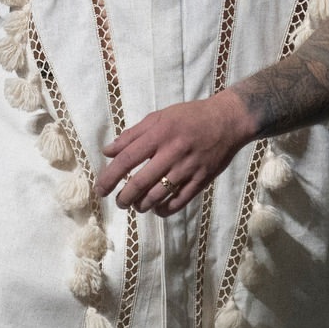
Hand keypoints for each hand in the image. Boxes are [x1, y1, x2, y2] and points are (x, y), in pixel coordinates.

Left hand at [96, 93, 254, 214]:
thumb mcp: (159, 117)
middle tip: (119, 202)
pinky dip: (164, 210)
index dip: (110, 177)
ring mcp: (188, 168)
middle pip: (140, 182)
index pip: (127, 159)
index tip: (100, 189)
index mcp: (159, 134)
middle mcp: (172, 152)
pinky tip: (157, 208)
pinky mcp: (202, 180)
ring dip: (142, 205)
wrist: (228, 120)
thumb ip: (132, 135)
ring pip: (158, 195)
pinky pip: (179, 201)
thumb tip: (108, 152)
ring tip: (136, 205)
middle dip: (124, 198)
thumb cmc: (190, 117)